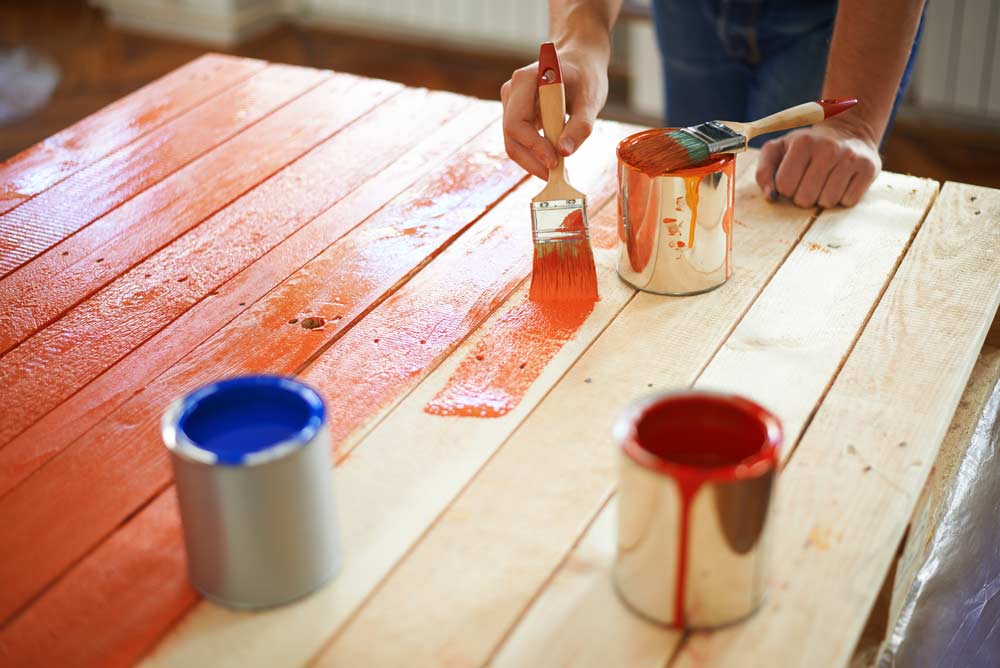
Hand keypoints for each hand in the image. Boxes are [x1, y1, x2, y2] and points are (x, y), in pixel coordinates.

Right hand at [500, 46, 608, 179]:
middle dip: (532, 160)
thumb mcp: (590, 99)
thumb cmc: (586, 76)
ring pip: (513, 143)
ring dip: (533, 161)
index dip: (534, 146)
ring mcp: (511, 104)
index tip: (555, 162)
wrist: (579, 61)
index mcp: (525, 81)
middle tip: (556, 175)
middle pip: (511, 137)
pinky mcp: (516, 115)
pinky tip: (553, 161)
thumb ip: (579, 126)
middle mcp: (511, 92)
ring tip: (557, 171)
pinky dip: (534, 155)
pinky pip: (520, 141)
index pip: (517, 123)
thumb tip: (564, 153)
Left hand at [755, 118, 880, 207]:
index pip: (784, 186)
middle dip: (803, 196)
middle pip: (805, 198)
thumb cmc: (806, 147)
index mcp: (802, 142)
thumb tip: (771, 196)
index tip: (793, 177)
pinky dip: (843, 198)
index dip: (785, 187)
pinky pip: (848, 201)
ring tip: (825, 182)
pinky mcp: (869, 168)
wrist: (849, 132)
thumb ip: (764, 171)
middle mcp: (829, 148)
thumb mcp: (778, 150)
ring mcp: (851, 158)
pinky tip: (841, 182)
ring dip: (822, 198)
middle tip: (810, 182)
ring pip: (827, 202)